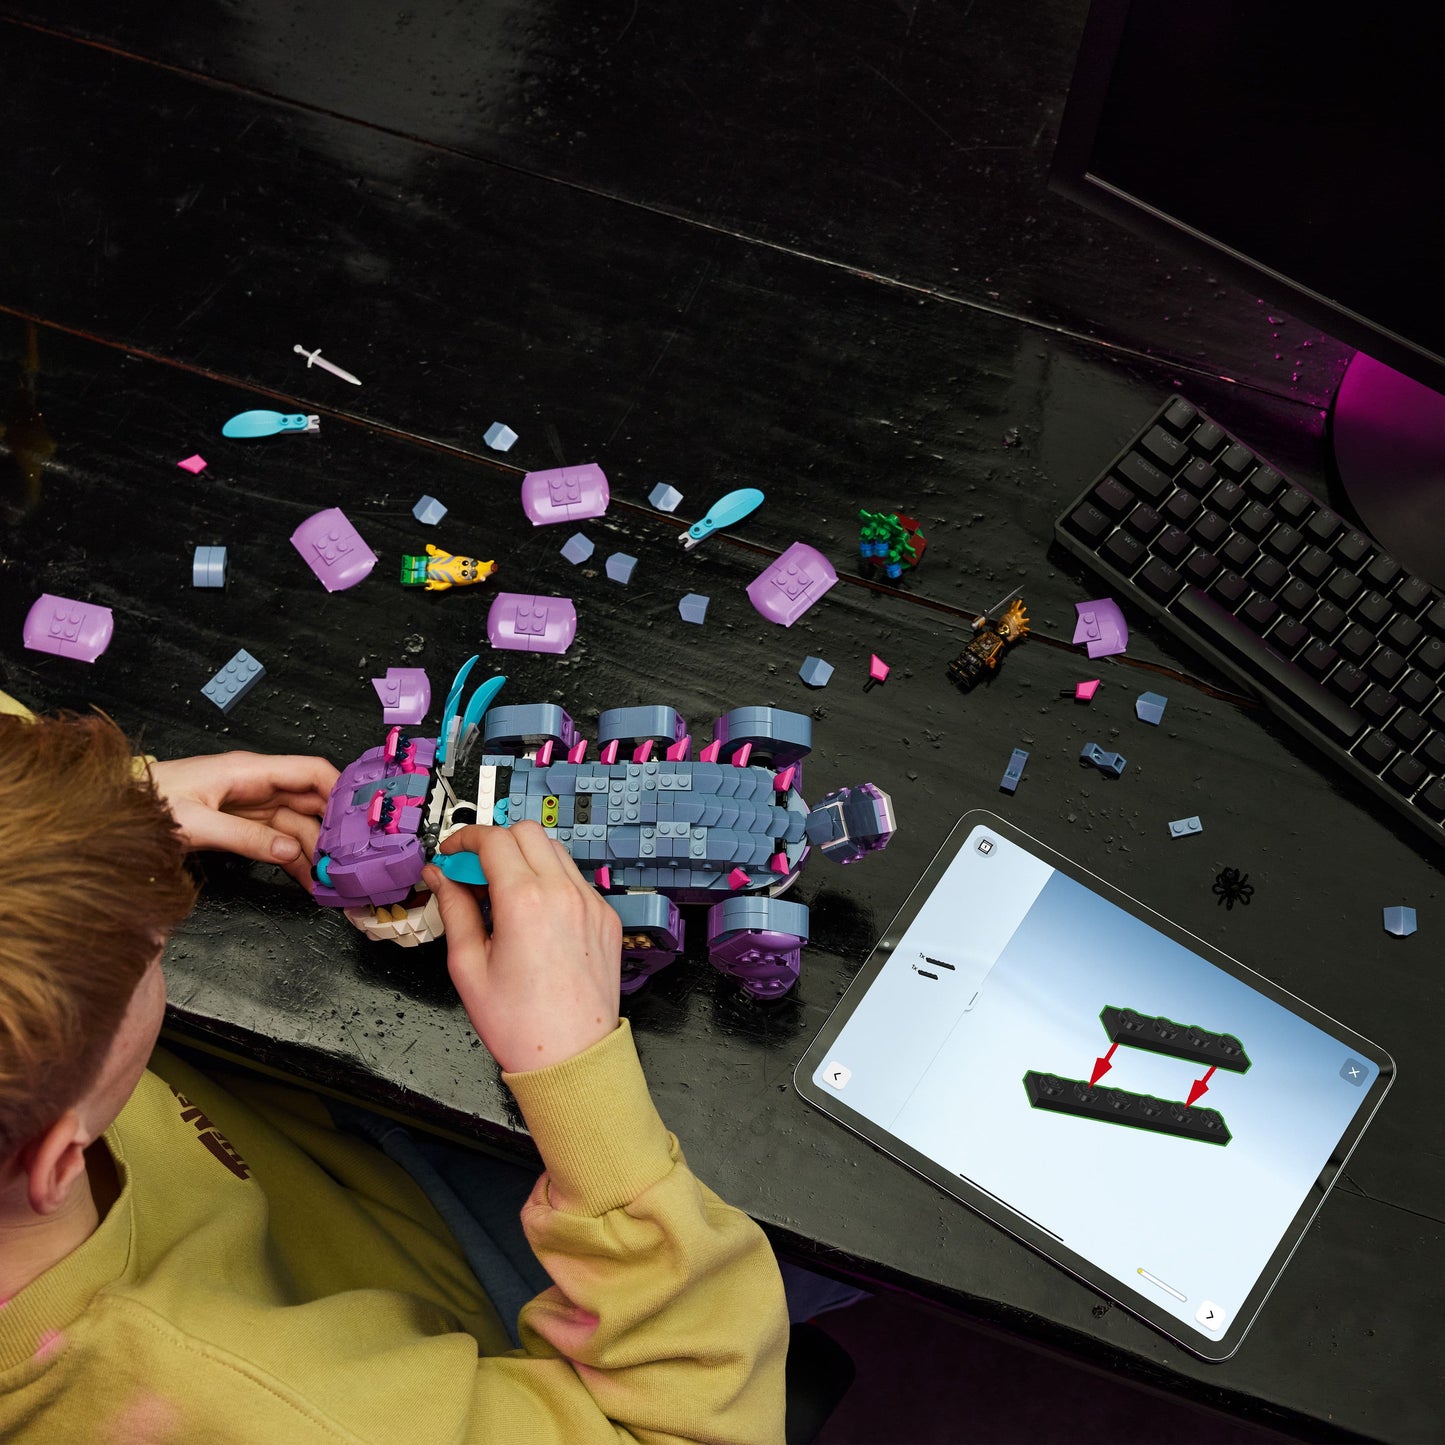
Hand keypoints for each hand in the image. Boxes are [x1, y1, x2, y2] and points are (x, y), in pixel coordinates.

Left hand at [148, 751, 338, 889]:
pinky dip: (294, 859)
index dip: (338, 791)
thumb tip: (289, 852)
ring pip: (297, 826)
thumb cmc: (148, 803)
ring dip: (314, 851)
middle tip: (345, 860)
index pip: (311, 772)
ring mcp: (251, 805)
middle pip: (310, 803)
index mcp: (249, 771)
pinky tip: (306, 879)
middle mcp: (257, 785)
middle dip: (330, 830)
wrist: (118, 808)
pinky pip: (278, 841)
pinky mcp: (243, 825)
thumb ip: (245, 837)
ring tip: (327, 880)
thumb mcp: (196, 822)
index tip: (357, 820)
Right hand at [424, 822, 621, 1072]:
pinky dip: (551, 881)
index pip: (493, 839)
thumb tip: (439, 877)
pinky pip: (576, 880)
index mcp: (525, 901)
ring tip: (503, 894)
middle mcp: (563, 893)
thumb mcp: (468, 966)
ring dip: (525, 857)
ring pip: (555, 851)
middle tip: (473, 871)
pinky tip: (535, 914)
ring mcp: (591, 903)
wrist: (572, 1058)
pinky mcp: (606, 918)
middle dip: (495, 841)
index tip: (451, 853)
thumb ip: (454, 910)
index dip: (464, 838)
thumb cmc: (519, 1024)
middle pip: (527, 832)